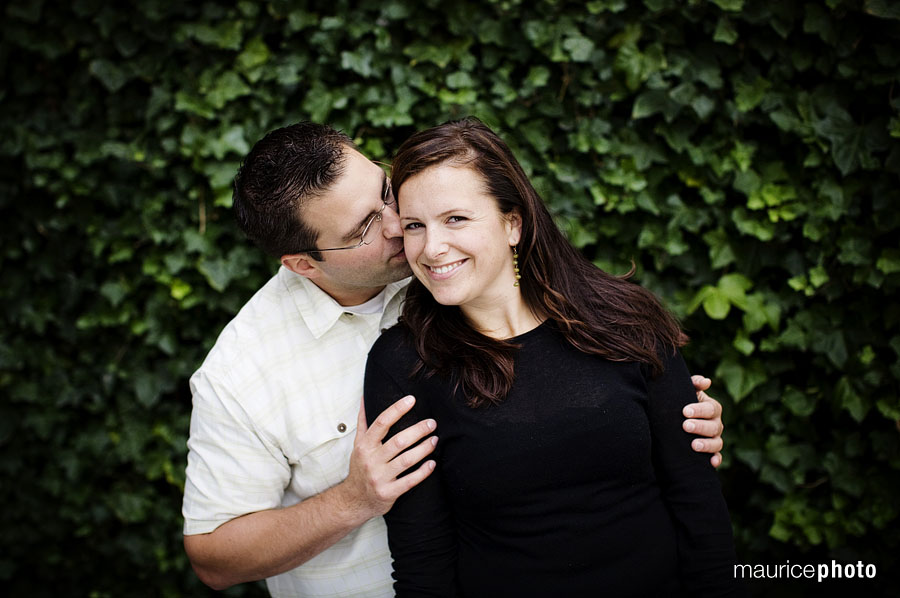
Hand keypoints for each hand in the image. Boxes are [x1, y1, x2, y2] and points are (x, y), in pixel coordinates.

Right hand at [341, 396, 437, 518]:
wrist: (354, 500)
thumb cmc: (360, 467)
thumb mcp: (358, 445)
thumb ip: (363, 422)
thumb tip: (365, 398)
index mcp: (365, 446)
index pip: (381, 423)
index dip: (397, 409)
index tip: (412, 400)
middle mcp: (371, 460)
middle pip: (398, 441)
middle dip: (417, 430)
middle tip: (432, 423)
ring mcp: (380, 477)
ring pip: (406, 460)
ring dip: (423, 449)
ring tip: (435, 440)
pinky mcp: (388, 493)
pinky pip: (409, 481)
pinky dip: (422, 472)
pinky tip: (432, 463)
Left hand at [683, 375, 723, 467]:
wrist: (674, 420)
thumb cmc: (682, 402)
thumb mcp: (686, 390)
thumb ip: (695, 383)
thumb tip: (707, 382)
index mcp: (712, 408)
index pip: (710, 408)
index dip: (699, 410)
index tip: (685, 411)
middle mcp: (716, 423)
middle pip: (714, 426)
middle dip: (700, 426)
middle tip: (685, 426)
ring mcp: (715, 438)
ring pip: (717, 443)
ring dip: (707, 444)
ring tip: (694, 445)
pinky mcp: (711, 452)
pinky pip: (717, 457)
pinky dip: (716, 460)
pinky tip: (711, 463)